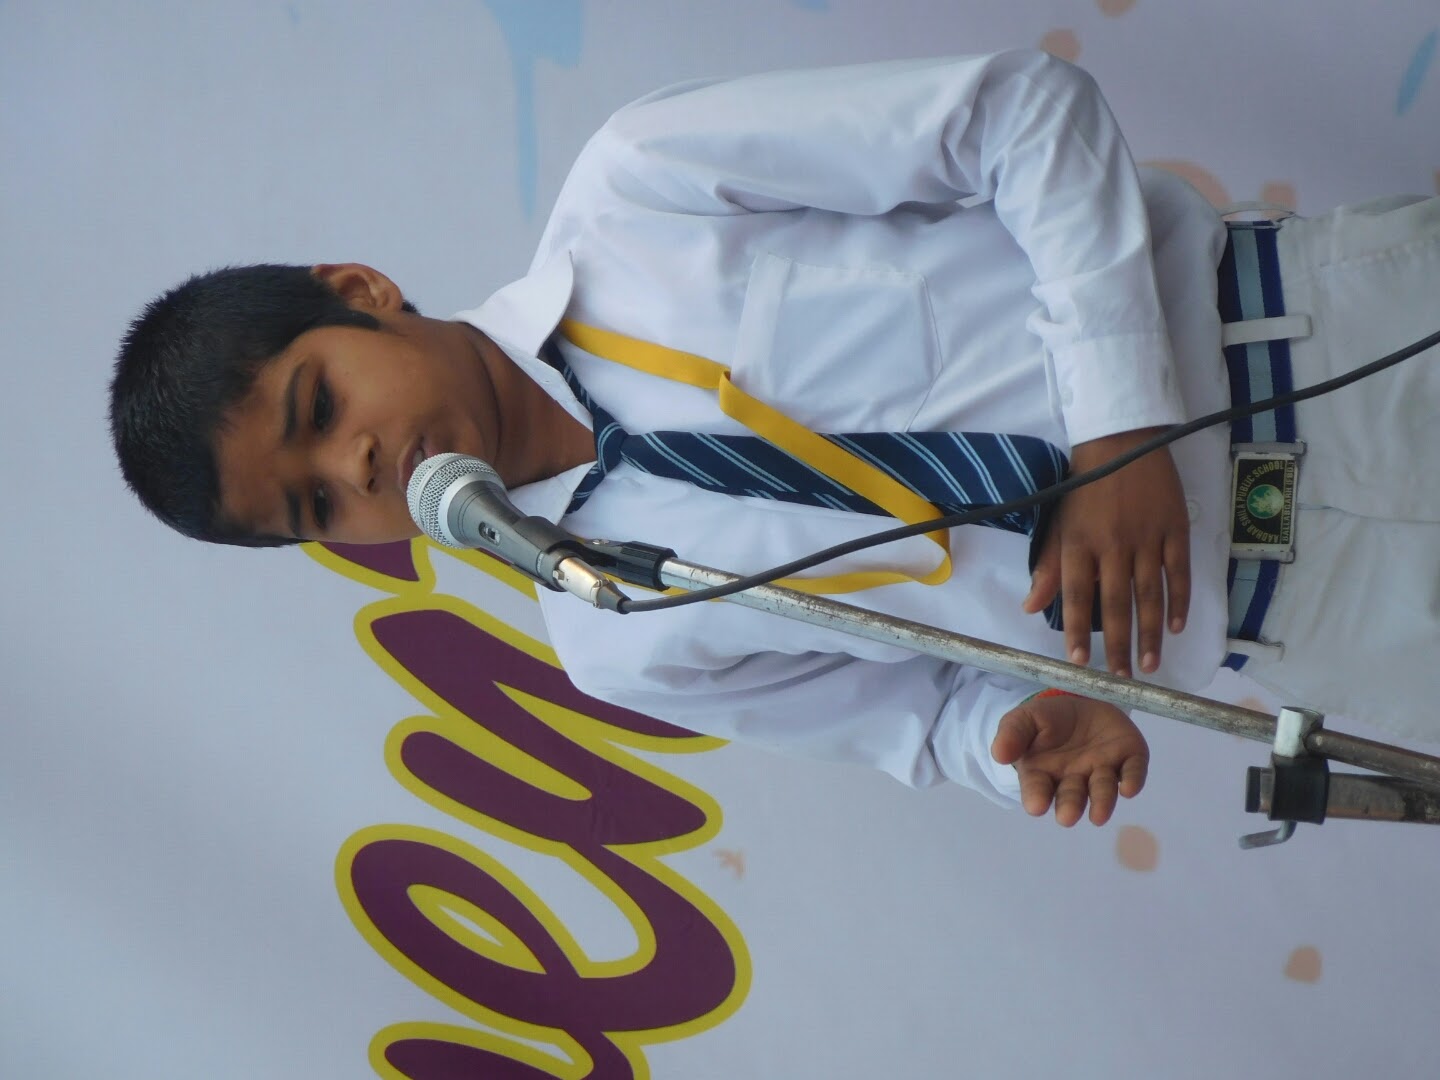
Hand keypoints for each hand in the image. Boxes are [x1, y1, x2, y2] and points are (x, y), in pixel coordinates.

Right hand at [991, 692, 1148, 825]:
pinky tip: (1129, 788)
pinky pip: (1133, 771)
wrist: (1081, 699)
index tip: (1036, 806)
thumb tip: (998, 754)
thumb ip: (1012, 734)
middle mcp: (1074, 778)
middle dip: (1070, 806)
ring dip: (1102, 802)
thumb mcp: (1024, 719)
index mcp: (1044, 773)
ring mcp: (1103, 769)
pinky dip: (1133, 780)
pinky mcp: (1130, 757)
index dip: (1037, 797)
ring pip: (1103, 789)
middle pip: (1072, 795)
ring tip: (1098, 815)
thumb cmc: (1048, 718)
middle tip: (1067, 816)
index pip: (1038, 788)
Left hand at [1021, 429, 1189, 676]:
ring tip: (1149, 664)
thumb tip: (1029, 607)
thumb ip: (1048, 568)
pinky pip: (1178, 573)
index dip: (1075, 632)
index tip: (1078, 664)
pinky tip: (1176, 627)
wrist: (1121, 441)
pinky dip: (1178, 601)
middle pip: (1115, 605)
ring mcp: (1146, 538)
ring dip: (1150, 633)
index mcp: (1078, 544)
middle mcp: (1111, 546)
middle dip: (1117, 645)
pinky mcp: (1174, 529)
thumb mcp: (1058, 524)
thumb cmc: (1083, 486)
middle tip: (1121, 677)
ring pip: (1149, 596)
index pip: (1074, 597)